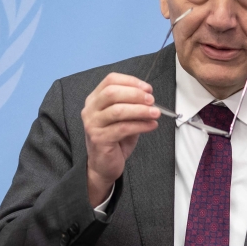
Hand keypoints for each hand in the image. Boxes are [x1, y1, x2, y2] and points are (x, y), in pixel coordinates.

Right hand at [81, 73, 159, 206]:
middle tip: (152, 100)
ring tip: (156, 113)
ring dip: (141, 110)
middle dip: (135, 94)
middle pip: (112, 93)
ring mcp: (93, 124)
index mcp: (95, 99)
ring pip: (118, 110)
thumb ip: (134, 107)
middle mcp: (90, 110)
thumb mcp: (125, 118)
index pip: (110, 80)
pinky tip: (151, 125)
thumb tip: (150, 99)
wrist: (104, 164)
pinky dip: (141, 125)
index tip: (148, 88)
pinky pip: (123, 128)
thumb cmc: (115, 139)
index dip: (131, 81)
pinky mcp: (99, 138)